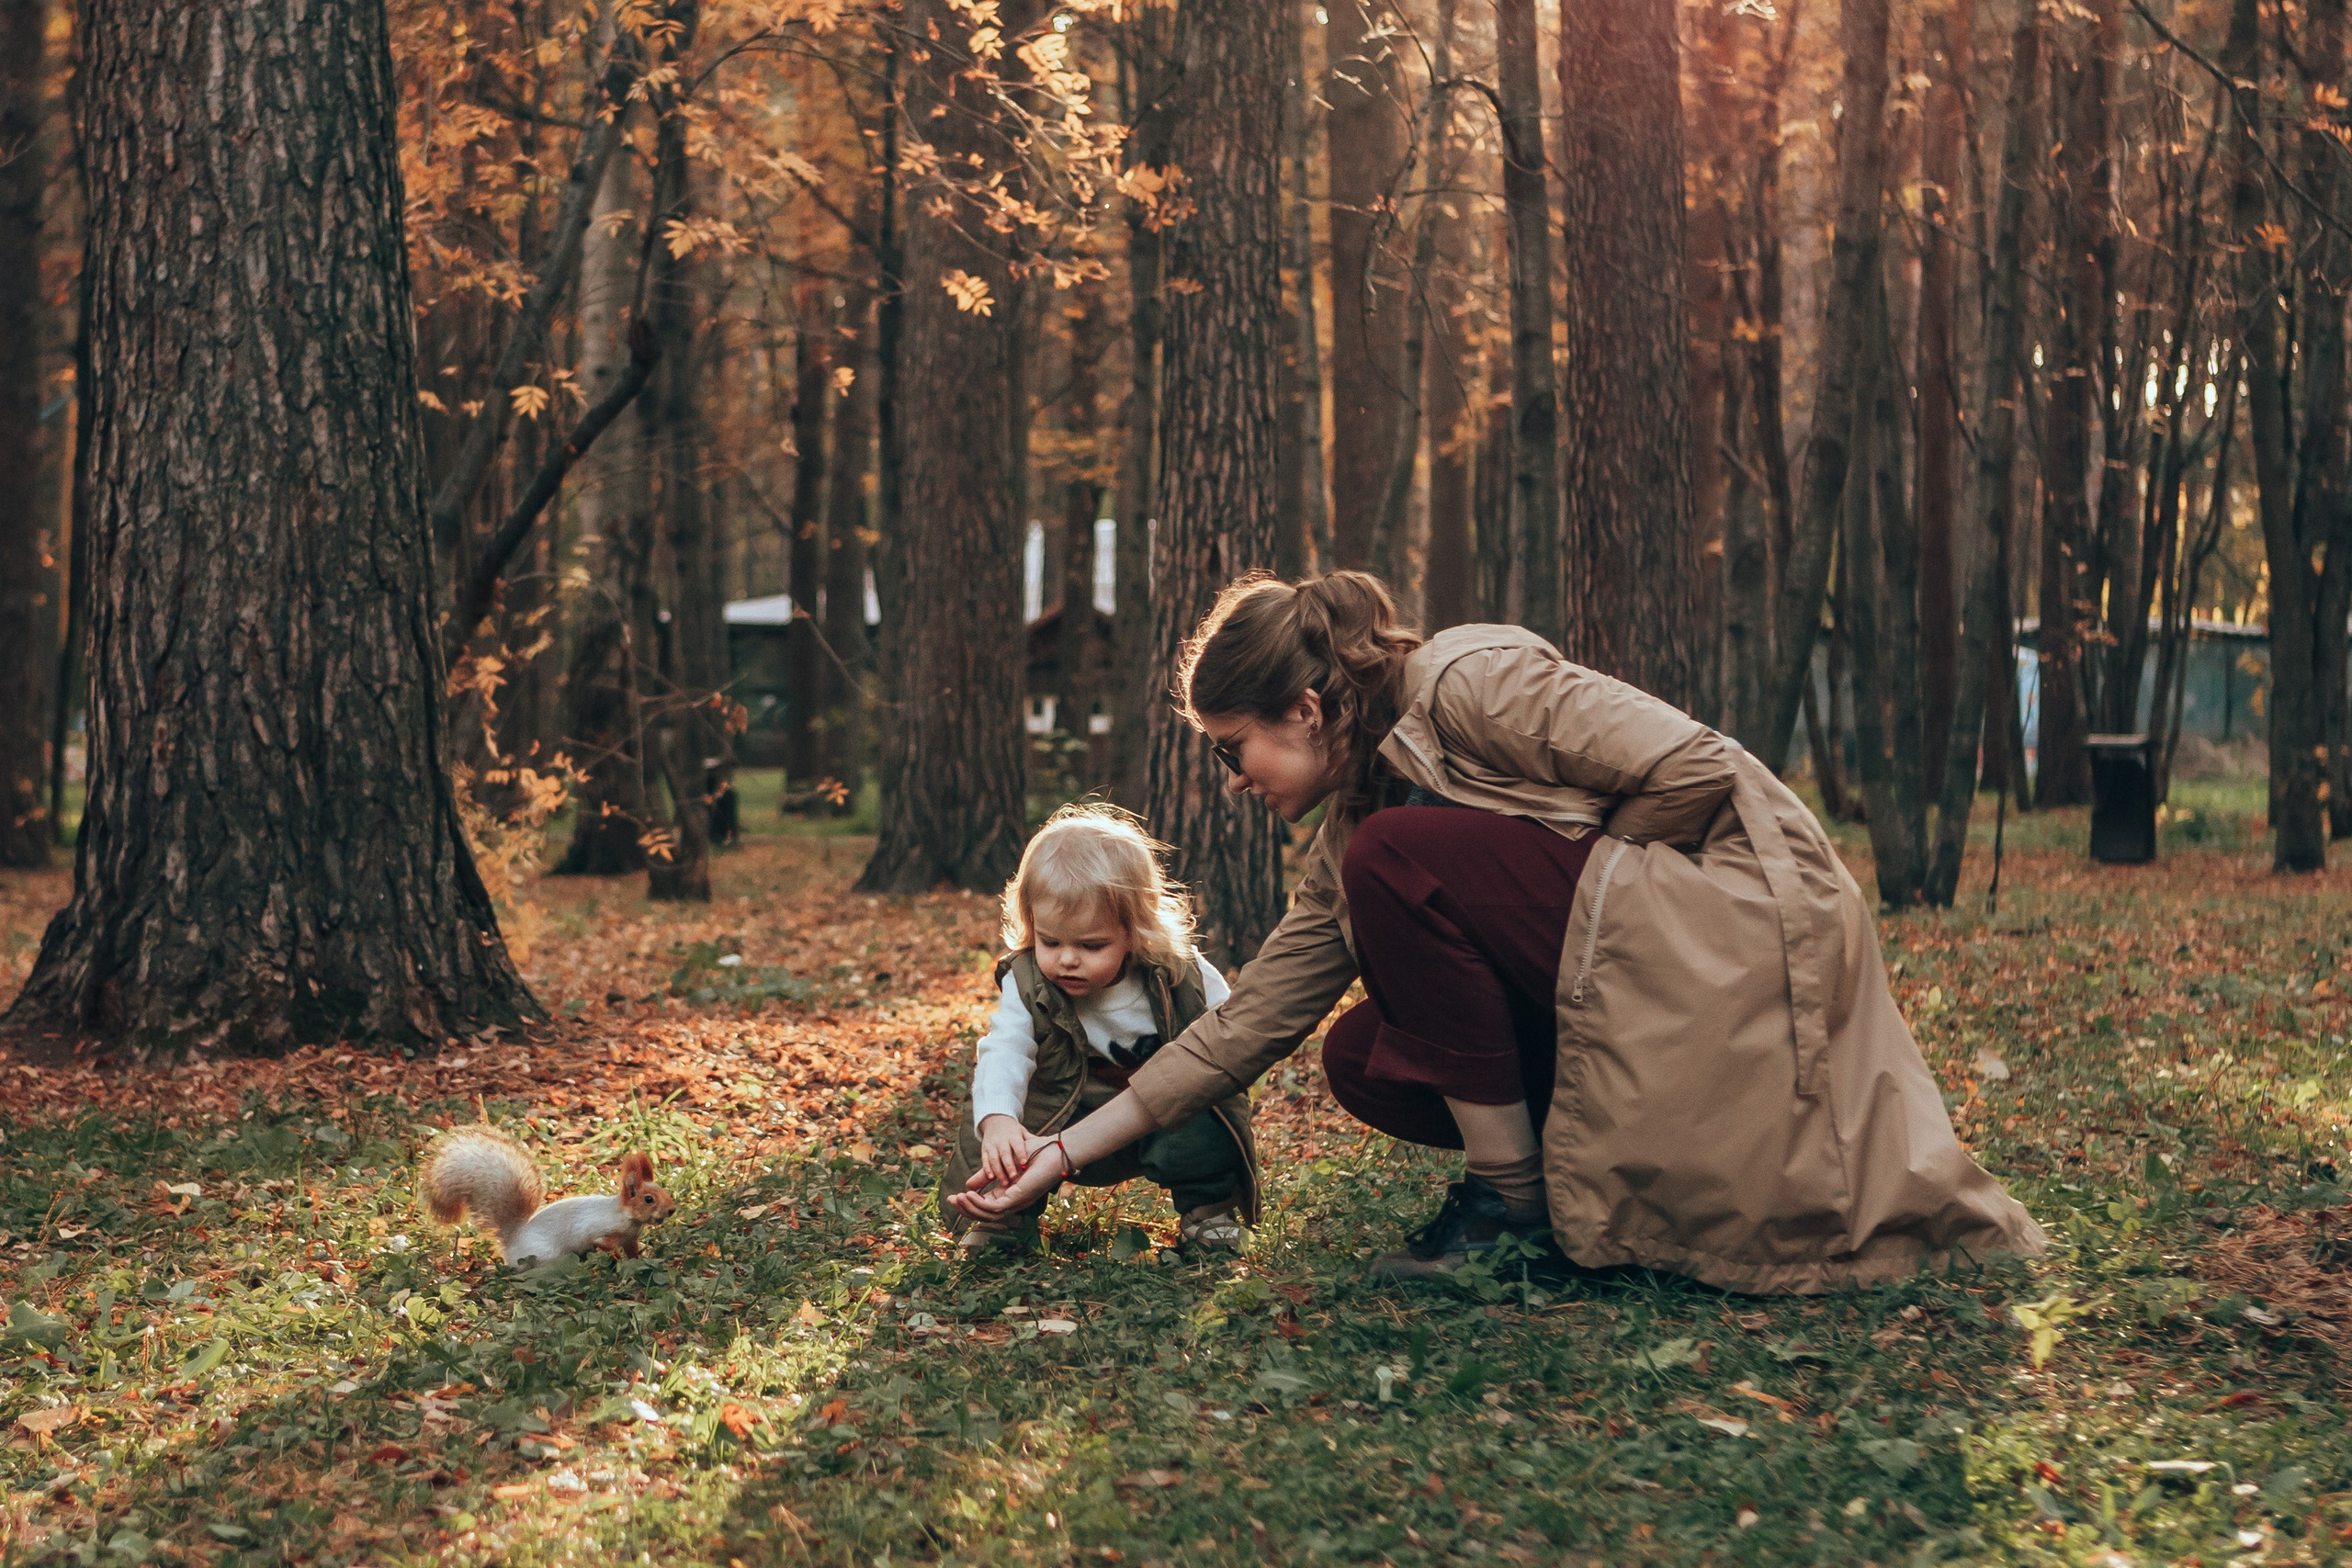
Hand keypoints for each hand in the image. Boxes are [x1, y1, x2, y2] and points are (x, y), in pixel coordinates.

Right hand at [948, 1138, 1068, 1220]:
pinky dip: (979, 1203)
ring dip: (970, 1207)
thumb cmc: (1035, 1154)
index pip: (985, 1208)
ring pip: (988, 1215)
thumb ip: (986, 1175)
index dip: (968, 1204)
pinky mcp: (1018, 1199)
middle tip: (951, 1200)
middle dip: (966, 1209)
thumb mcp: (1003, 1164)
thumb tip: (968, 1183)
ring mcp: (1016, 1202)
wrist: (1054, 1150)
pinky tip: (968, 1194)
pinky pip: (994, 1208)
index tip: (953, 1197)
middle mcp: (1013, 1202)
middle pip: (985, 1215)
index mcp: (1010, 1195)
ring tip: (958, 1197)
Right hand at [975, 1115, 1037, 1188]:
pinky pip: (985, 1160)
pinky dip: (987, 1169)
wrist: (995, 1120)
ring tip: (1005, 1183)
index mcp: (1013, 1135)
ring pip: (994, 1158)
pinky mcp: (984, 1150)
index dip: (1021, 1153)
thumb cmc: (1013, 1131)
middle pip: (1005, 1153)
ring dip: (998, 1171)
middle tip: (1014, 1178)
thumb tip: (1048, 1142)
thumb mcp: (1023, 1132)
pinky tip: (991, 1177)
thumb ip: (1033, 1140)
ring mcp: (992, 1145)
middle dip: (1009, 1166)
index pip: (1017, 1144)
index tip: (1024, 1164)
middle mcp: (1002, 1140)